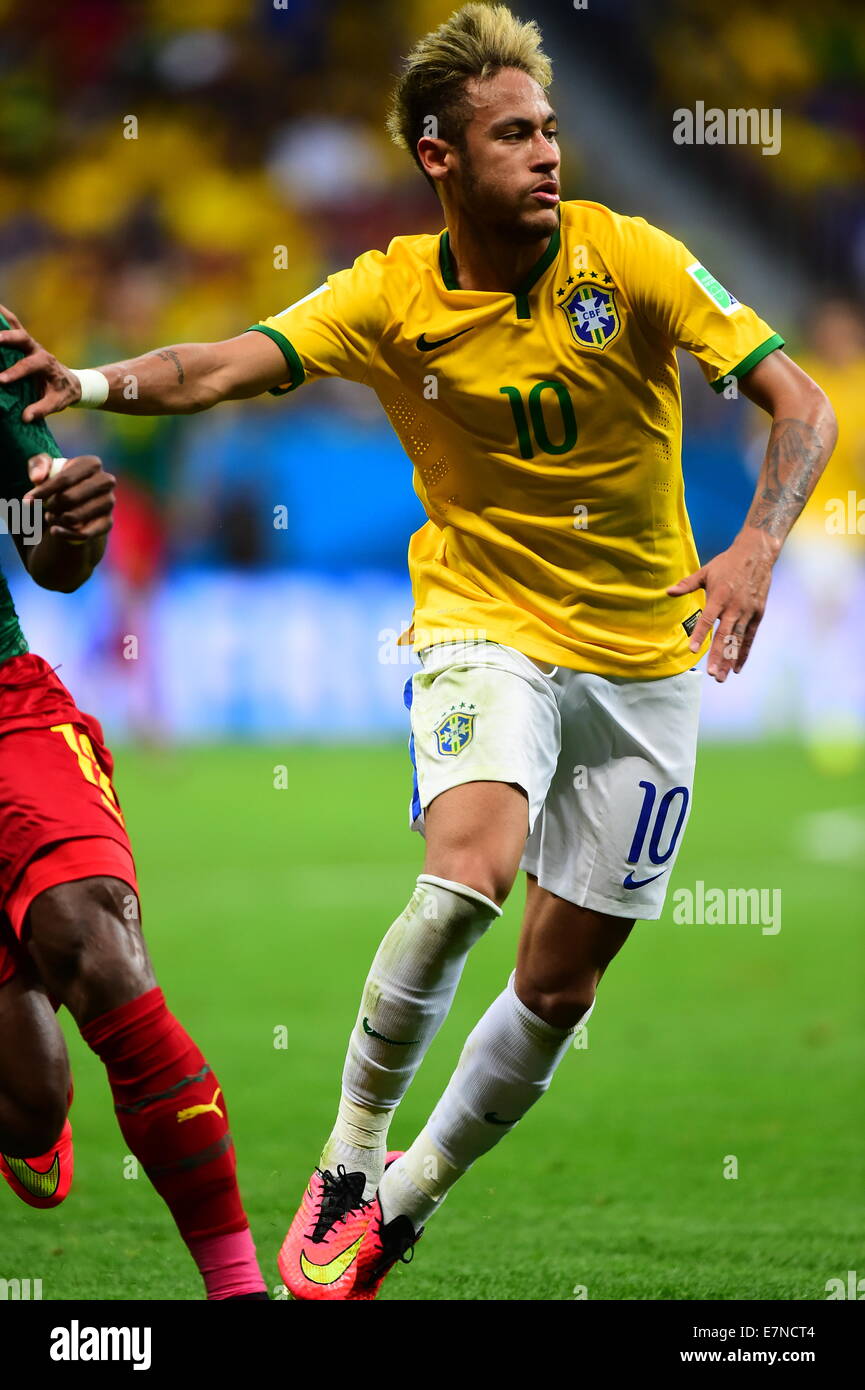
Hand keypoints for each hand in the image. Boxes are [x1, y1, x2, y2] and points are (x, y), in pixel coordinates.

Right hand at [0, 305, 80, 419]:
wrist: (70, 382)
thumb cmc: (62, 393)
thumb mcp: (56, 403)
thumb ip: (42, 409)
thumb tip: (26, 418)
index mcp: (47, 364)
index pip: (29, 366)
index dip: (15, 373)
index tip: (0, 380)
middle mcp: (37, 349)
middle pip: (22, 338)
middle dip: (7, 338)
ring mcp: (30, 343)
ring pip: (15, 327)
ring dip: (1, 319)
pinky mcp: (23, 340)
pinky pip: (12, 324)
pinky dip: (3, 315)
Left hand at [24, 454, 115, 543]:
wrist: (78, 500)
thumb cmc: (60, 480)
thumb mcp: (46, 467)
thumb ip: (38, 465)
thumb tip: (37, 479)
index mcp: (91, 464)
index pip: (65, 479)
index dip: (44, 491)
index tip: (27, 501)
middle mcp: (105, 481)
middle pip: (69, 498)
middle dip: (51, 505)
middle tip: (46, 508)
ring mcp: (109, 502)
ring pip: (74, 517)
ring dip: (56, 519)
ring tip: (52, 515)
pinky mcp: (108, 522)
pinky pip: (84, 534)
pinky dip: (65, 534)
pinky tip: (55, 531)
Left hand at [667, 531, 776, 681]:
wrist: (757, 554)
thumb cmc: (727, 563)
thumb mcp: (705, 572)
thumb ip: (687, 584)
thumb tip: (667, 592)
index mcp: (719, 596)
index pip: (708, 619)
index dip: (700, 635)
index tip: (693, 650)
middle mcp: (734, 606)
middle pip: (725, 635)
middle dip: (719, 656)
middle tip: (713, 674)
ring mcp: (747, 611)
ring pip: (738, 640)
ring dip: (731, 659)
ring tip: (723, 676)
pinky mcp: (758, 614)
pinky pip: (749, 637)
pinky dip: (744, 652)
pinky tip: (737, 668)